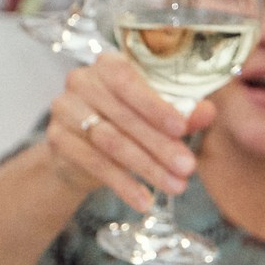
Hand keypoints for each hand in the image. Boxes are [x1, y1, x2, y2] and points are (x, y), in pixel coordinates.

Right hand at [41, 53, 206, 212]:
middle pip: (123, 116)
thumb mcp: (155, 115)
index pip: (129, 80)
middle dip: (159, 145)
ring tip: (175, 186)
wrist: (80, 149)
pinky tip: (144, 200)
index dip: (155, 105)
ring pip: (110, 142)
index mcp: (108, 64)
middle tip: (187, 168)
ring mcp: (65, 109)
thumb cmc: (125, 121)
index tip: (182, 129)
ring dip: (146, 167)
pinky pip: (94, 164)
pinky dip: (123, 185)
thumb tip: (207, 112)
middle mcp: (82, 81)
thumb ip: (180, 112)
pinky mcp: (57, 139)